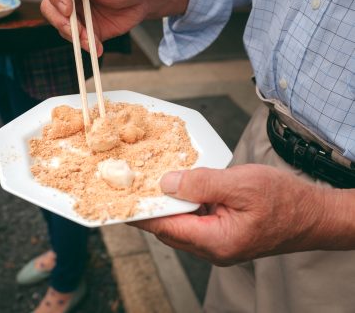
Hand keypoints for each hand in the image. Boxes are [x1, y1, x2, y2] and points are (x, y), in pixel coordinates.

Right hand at [41, 0, 188, 54]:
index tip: (68, 9)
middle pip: (50, 7)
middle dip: (62, 22)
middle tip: (77, 30)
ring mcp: (74, 12)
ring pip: (60, 25)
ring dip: (75, 36)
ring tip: (91, 40)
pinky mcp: (83, 29)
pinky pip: (76, 39)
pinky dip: (85, 45)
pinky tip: (97, 47)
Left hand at [131, 164, 337, 265]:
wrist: (312, 215)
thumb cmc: (284, 201)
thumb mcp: (241, 184)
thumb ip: (202, 184)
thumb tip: (168, 184)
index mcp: (216, 241)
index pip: (167, 227)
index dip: (143, 213)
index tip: (121, 202)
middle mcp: (213, 249)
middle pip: (170, 229)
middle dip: (152, 208)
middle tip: (134, 187)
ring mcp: (217, 244)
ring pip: (181, 226)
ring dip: (168, 206)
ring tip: (153, 185)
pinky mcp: (222, 236)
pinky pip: (194, 222)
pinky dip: (184, 206)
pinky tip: (181, 189)